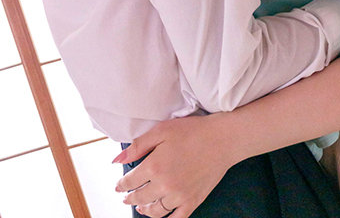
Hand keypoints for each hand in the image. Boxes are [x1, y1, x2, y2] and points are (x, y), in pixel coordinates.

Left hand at [114, 114, 232, 217]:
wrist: (222, 139)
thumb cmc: (193, 131)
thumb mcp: (162, 130)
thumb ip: (138, 146)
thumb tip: (117, 160)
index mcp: (154, 166)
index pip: (130, 181)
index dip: (122, 184)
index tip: (118, 185)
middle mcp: (164, 185)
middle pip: (140, 197)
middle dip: (130, 197)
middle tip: (126, 197)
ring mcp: (179, 195)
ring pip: (155, 210)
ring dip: (145, 209)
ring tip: (141, 206)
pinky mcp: (193, 201)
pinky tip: (161, 215)